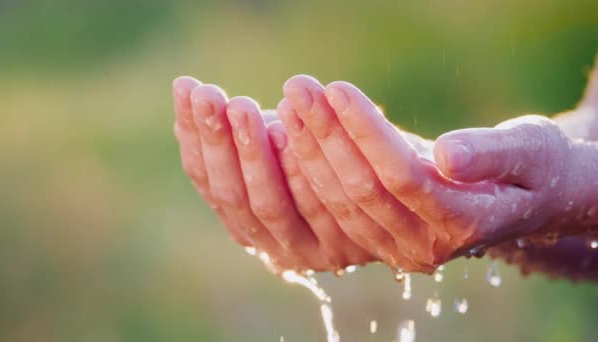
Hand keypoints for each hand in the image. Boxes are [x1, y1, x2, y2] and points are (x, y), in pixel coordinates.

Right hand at [172, 77, 371, 272]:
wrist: (412, 206)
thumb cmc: (337, 163)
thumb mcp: (284, 150)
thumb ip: (246, 143)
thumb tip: (188, 114)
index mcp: (253, 226)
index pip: (210, 184)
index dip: (195, 137)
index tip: (187, 90)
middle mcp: (275, 246)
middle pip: (234, 198)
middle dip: (218, 144)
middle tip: (210, 97)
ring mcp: (309, 251)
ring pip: (268, 205)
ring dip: (253, 154)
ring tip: (241, 106)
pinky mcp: (347, 247)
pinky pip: (315, 209)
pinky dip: (297, 171)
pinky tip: (285, 131)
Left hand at [277, 75, 575, 271]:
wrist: (526, 199)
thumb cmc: (534, 167)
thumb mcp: (531, 152)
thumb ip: (493, 154)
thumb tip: (449, 155)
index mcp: (463, 222)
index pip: (402, 176)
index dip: (366, 133)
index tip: (337, 89)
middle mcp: (425, 246)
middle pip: (362, 189)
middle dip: (326, 135)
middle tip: (298, 88)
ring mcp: (397, 248)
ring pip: (340, 202)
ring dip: (309, 152)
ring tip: (290, 104)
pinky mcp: (377, 241)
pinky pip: (332, 211)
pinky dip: (308, 175)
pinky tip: (290, 137)